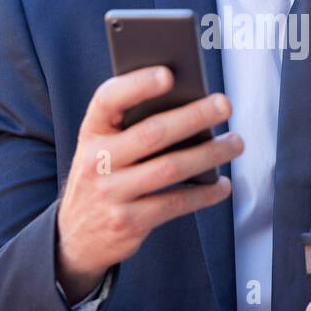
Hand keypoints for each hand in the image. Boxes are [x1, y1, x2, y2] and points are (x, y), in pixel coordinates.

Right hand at [56, 65, 243, 299]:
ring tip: (235, 143)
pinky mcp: (127, 222)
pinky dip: (204, 193)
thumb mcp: (101, 148)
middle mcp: (96, 161)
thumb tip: (188, 102)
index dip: (137, 84)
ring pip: (170, 168)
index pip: (108, 99)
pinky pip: (175, 203)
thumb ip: (130, 126)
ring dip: (209, 154)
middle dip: (194, 116)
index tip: (169, 74)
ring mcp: (110, 193)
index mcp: (90, 132)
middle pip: (152, 133)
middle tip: (225, 105)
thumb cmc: (102, 177)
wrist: (75, 237)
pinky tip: (222, 184)